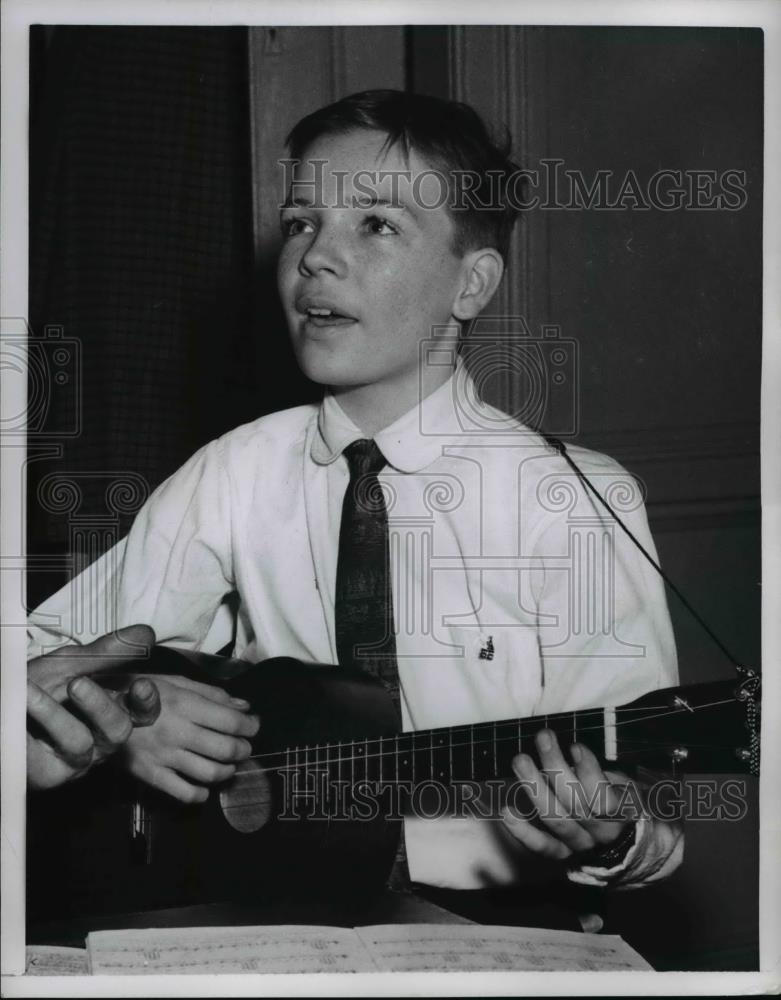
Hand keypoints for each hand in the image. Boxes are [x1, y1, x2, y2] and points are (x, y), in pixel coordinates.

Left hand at [27, 625, 160, 789]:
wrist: (2, 700)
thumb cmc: (32, 687)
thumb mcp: (68, 664)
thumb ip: (106, 652)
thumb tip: (146, 634)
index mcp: (111, 709)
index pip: (142, 712)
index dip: (147, 702)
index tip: (141, 685)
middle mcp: (99, 737)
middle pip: (118, 730)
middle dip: (100, 706)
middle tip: (76, 683)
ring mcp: (76, 758)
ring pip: (81, 742)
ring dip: (54, 714)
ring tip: (28, 692)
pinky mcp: (50, 775)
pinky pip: (46, 756)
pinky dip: (33, 725)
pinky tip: (21, 704)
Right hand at [122, 674, 259, 803]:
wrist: (95, 711)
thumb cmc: (138, 691)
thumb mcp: (174, 682)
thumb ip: (211, 694)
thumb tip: (243, 706)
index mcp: (185, 705)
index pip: (231, 721)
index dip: (250, 726)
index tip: (253, 726)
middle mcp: (177, 732)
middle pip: (225, 749)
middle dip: (243, 750)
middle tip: (244, 747)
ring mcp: (164, 756)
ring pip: (209, 772)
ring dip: (228, 771)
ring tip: (229, 765)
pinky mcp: (151, 775)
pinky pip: (184, 793)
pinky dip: (201, 794)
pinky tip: (204, 786)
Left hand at [501, 728, 634, 863]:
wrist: (620, 841)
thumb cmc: (618, 799)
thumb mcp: (624, 783)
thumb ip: (604, 771)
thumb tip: (575, 749)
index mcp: (623, 813)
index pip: (605, 797)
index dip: (590, 772)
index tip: (575, 746)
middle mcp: (601, 833)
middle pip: (575, 803)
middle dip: (556, 767)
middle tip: (543, 738)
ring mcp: (580, 845)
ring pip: (556, 819)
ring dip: (535, 788)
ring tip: (520, 760)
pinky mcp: (561, 854)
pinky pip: (541, 846)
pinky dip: (522, 831)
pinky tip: (507, 810)